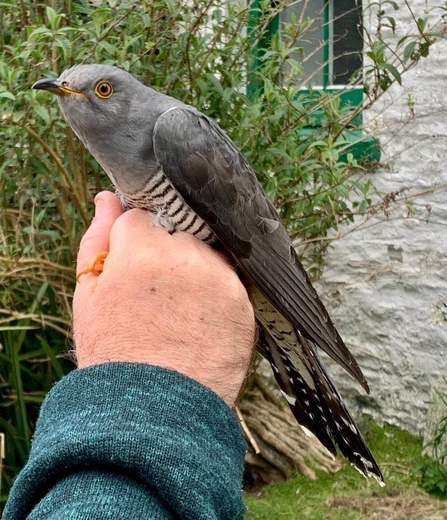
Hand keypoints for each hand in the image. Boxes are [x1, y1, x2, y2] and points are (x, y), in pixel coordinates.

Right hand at [73, 191, 254, 405]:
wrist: (155, 413)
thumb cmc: (114, 353)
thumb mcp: (89, 296)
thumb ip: (97, 240)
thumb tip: (107, 199)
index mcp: (142, 249)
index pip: (140, 216)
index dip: (133, 244)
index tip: (133, 269)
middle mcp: (186, 254)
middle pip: (177, 229)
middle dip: (165, 250)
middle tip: (156, 294)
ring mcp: (220, 277)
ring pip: (206, 250)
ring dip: (194, 267)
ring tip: (179, 309)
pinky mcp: (245, 300)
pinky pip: (229, 277)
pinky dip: (216, 290)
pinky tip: (200, 319)